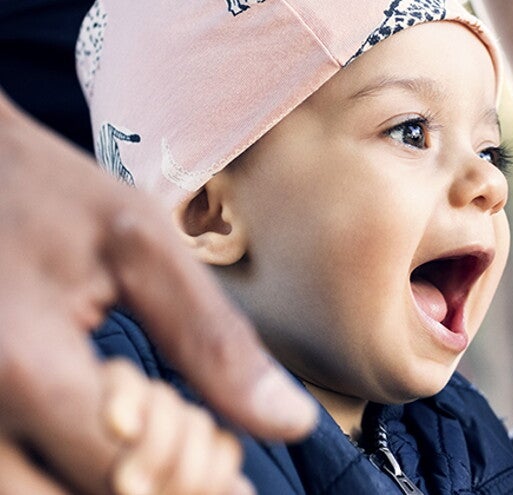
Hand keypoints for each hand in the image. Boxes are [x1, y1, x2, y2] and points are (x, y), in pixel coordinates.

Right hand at [0, 90, 316, 493]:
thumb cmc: (49, 197)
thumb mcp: (142, 250)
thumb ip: (213, 341)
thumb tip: (289, 419)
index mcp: (24, 365)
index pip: (135, 474)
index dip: (200, 473)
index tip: (226, 449)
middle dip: (165, 488)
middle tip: (196, 447)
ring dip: (125, 491)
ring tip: (155, 440)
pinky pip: (23, 483)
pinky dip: (78, 477)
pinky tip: (113, 436)